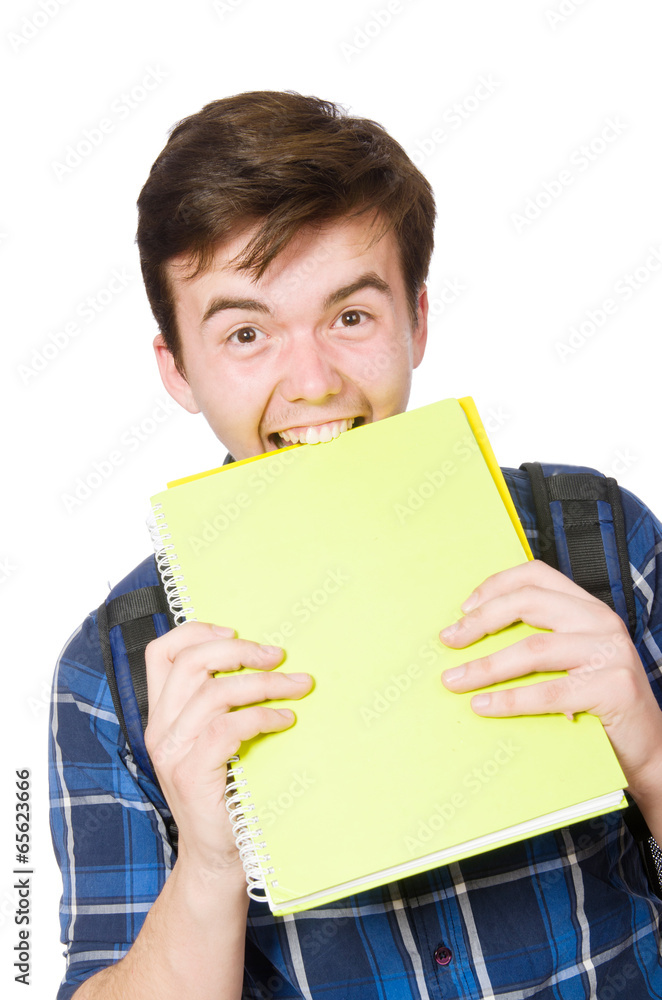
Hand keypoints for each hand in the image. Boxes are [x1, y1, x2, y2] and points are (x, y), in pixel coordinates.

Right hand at [144, 621, 312, 882]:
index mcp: (162, 715)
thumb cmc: (227, 794)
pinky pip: (227, 728)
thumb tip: (265, 659)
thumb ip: (220, 705)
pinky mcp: (192, 775)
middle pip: (191, 661)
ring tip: (298, 686)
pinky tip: (287, 719)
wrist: (218, 858)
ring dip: (263, 683)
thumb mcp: (215, 742)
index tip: (235, 629)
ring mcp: (173, 753)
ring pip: (214, 691)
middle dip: (240, 649)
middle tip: (279, 655)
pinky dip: (261, 716)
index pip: (161, 653)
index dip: (195, 631)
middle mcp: (161, 729)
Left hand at [438, 560, 661, 797]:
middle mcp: (601, 621)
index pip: (537, 575)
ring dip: (485, 667)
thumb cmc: (598, 704)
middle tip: (448, 641)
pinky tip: (484, 706)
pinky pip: (549, 692)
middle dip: (481, 622)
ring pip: (533, 650)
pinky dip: (510, 700)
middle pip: (528, 604)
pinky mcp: (613, 687)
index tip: (463, 609)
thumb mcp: (572, 660)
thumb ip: (539, 640)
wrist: (649, 749)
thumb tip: (470, 633)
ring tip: (454, 681)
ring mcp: (610, 652)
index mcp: (588, 607)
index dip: (496, 585)